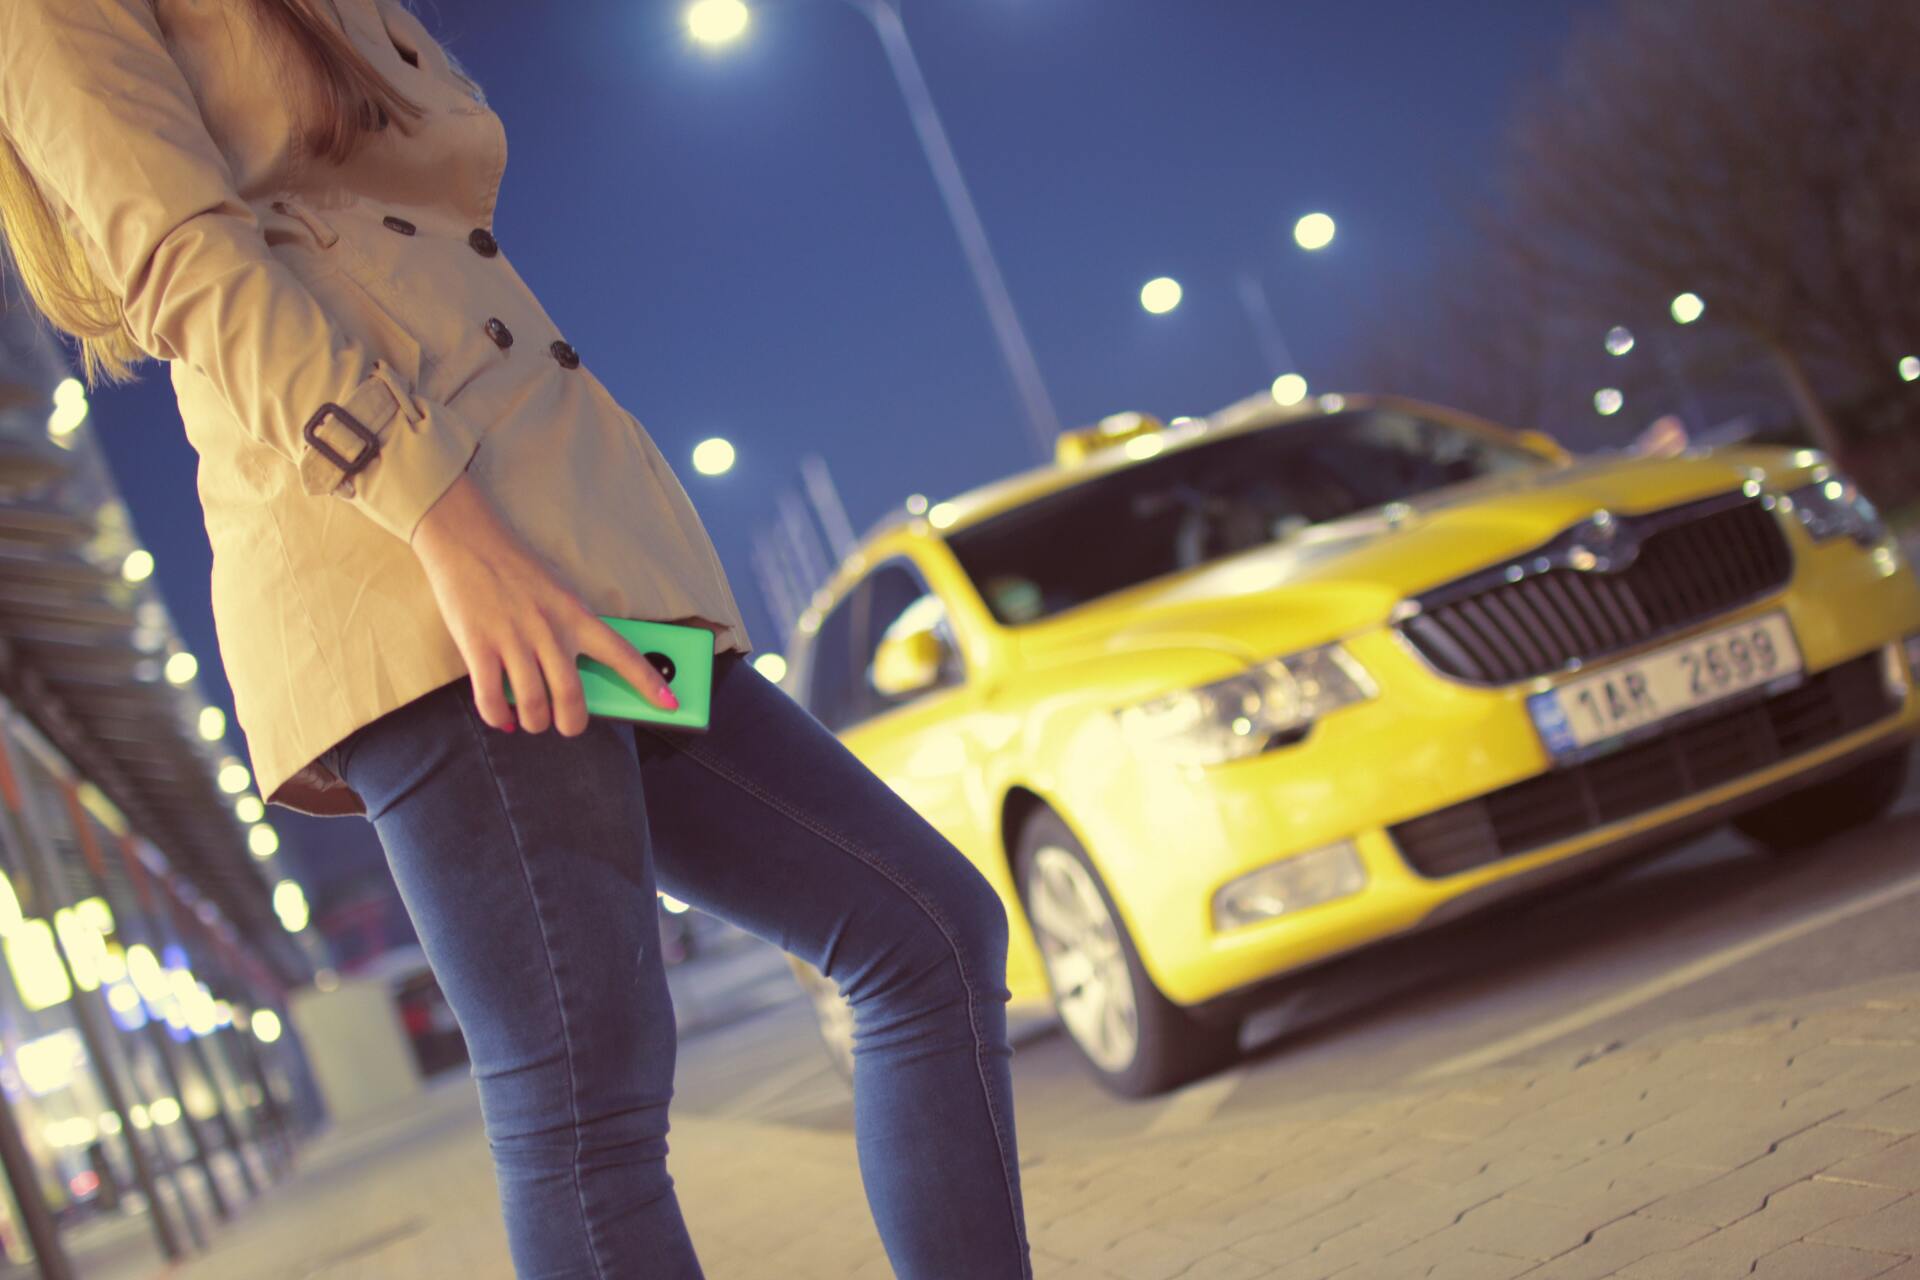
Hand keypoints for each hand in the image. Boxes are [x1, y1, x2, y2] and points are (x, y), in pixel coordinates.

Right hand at [408, 473, 677, 733]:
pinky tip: (502, 718)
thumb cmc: (516, 571)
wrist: (467, 540)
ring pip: (534, 705)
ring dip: (533, 723)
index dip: (648, 683)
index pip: (622, 654)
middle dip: (572, 724)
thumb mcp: (559, 594)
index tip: (671, 704)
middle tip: (566, 725)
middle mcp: (550, 630)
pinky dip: (498, 717)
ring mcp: (513, 639)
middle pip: (572, 697)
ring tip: (530, 721)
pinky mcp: (478, 645)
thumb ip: (571, 631)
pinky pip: (492, 698)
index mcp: (576, 615)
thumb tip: (575, 679)